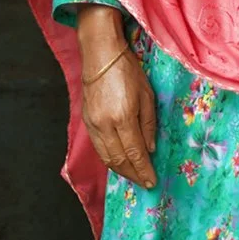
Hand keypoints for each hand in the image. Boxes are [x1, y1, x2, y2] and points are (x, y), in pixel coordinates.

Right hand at [76, 5, 157, 189]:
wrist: (101, 57)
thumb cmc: (129, 71)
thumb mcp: (147, 95)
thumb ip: (148, 124)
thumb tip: (150, 148)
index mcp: (123, 118)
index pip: (134, 153)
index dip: (143, 170)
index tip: (152, 181)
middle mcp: (104, 125)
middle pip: (118, 160)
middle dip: (132, 174)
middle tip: (145, 182)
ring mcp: (92, 125)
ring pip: (106, 157)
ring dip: (120, 170)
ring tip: (134, 175)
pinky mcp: (86, 122)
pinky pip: (99, 148)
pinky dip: (109, 158)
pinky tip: (119, 161)